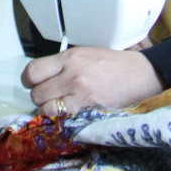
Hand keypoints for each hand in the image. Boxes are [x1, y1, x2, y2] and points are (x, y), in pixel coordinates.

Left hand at [21, 46, 163, 116]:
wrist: (142, 75)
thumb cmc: (115, 64)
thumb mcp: (86, 54)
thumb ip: (64, 64)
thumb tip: (44, 76)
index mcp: (70, 57)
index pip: (34, 70)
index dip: (29, 80)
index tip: (32, 82)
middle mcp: (72, 74)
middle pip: (37, 92)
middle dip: (38, 96)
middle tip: (47, 96)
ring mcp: (80, 94)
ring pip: (46, 107)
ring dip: (47, 109)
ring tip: (56, 105)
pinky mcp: (88, 109)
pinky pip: (62, 117)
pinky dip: (60, 117)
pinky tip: (67, 113)